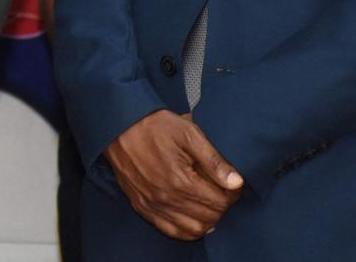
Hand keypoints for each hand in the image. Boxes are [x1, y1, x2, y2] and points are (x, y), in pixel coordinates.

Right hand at [104, 109, 243, 240]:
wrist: (119, 126)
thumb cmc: (154, 126)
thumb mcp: (188, 133)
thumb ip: (214, 160)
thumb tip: (236, 182)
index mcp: (180, 180)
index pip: (220, 201)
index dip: (233, 194)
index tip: (234, 184)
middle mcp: (166, 198)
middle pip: (209, 217)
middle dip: (222, 206)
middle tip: (224, 191)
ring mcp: (153, 205)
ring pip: (193, 229)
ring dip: (208, 220)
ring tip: (210, 202)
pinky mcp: (142, 207)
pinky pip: (171, 230)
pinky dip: (187, 229)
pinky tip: (193, 215)